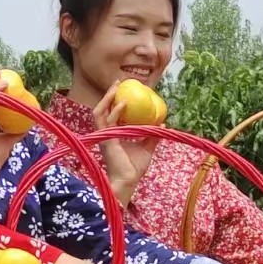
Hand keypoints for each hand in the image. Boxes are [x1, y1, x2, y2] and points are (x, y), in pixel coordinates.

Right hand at [91, 83, 159, 205]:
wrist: (127, 181)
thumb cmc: (134, 168)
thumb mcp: (147, 148)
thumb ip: (152, 136)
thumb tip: (163, 124)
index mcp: (113, 135)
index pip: (111, 114)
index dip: (115, 102)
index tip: (124, 90)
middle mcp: (106, 133)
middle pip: (102, 109)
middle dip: (108, 95)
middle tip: (118, 82)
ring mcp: (104, 136)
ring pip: (99, 112)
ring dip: (107, 98)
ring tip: (116, 87)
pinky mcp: (106, 139)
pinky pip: (107, 121)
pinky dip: (114, 111)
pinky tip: (123, 103)